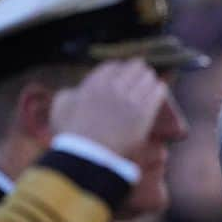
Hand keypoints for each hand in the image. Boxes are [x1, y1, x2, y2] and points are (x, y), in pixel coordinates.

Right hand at [50, 60, 167, 160]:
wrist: (88, 155)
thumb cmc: (72, 134)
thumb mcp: (61, 107)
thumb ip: (70, 93)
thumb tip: (78, 91)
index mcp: (95, 83)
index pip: (114, 66)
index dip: (120, 68)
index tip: (123, 73)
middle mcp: (114, 87)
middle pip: (134, 68)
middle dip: (137, 70)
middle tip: (141, 74)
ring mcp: (130, 100)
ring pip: (147, 78)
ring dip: (149, 79)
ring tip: (152, 82)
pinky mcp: (144, 114)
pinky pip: (158, 93)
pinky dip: (159, 89)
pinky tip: (159, 89)